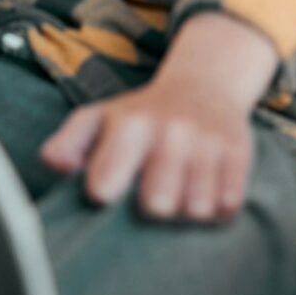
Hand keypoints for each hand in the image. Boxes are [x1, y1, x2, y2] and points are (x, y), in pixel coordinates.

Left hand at [40, 67, 254, 221]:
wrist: (205, 83)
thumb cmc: (143, 113)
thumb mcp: (99, 117)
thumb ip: (68, 142)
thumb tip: (56, 166)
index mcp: (131, 123)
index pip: (107, 178)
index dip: (105, 191)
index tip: (106, 194)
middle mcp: (172, 130)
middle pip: (158, 203)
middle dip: (153, 207)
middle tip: (153, 195)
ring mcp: (209, 142)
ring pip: (196, 208)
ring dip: (187, 211)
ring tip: (181, 193)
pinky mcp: (239, 152)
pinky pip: (228, 205)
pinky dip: (217, 209)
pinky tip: (206, 191)